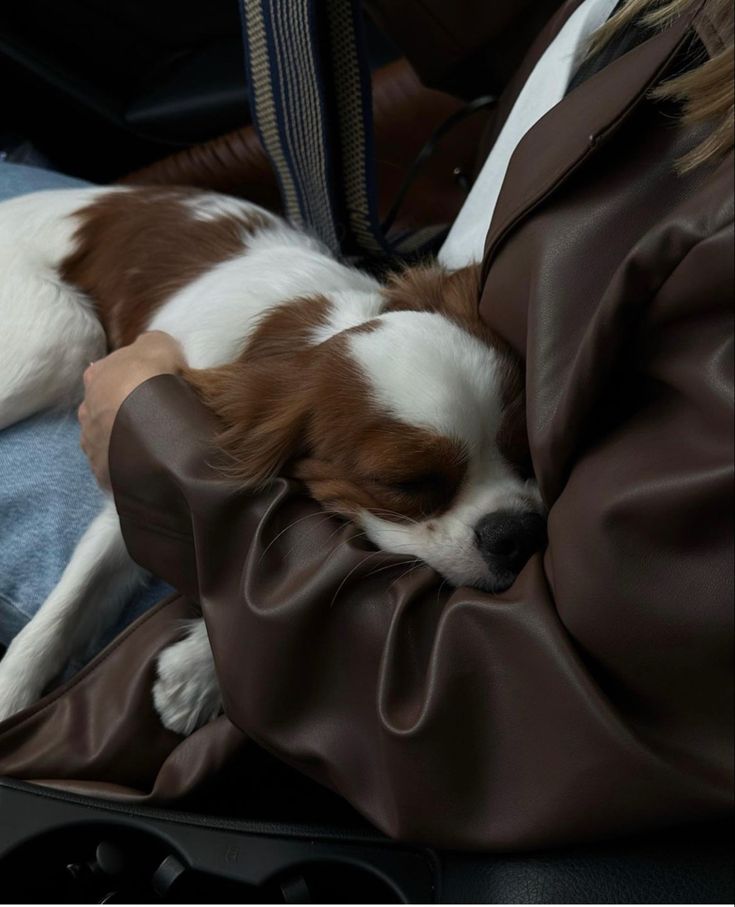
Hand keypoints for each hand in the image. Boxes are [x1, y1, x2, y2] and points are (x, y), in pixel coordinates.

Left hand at [79, 331, 185, 489]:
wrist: (147, 426)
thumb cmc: (150, 379)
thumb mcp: (159, 344)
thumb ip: (152, 344)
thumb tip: (148, 347)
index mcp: (96, 377)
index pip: (108, 374)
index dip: (129, 378)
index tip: (150, 385)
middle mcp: (86, 408)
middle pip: (104, 407)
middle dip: (123, 410)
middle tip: (152, 415)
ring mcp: (91, 441)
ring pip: (107, 437)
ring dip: (123, 438)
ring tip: (151, 442)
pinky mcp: (101, 468)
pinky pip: (114, 464)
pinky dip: (127, 462)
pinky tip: (145, 461)